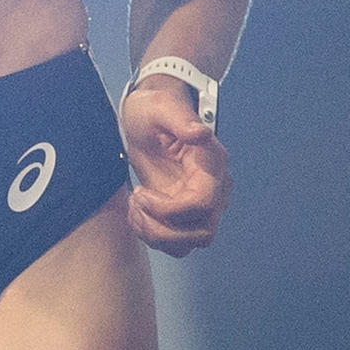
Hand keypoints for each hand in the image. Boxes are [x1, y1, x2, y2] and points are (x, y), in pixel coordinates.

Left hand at [120, 74, 227, 257]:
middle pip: (202, 233)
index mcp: (212, 164)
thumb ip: (180, 118)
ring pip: (191, 243)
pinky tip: (137, 214)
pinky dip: (154, 237)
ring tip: (134, 210)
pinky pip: (177, 242)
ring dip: (157, 236)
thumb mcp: (160, 106)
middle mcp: (214, 188)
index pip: (203, 204)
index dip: (170, 210)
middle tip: (136, 205)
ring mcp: (201, 204)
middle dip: (163, 230)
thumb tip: (200, 133)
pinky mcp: (184, 214)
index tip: (142, 193)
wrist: (148, 118)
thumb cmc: (154, 110)